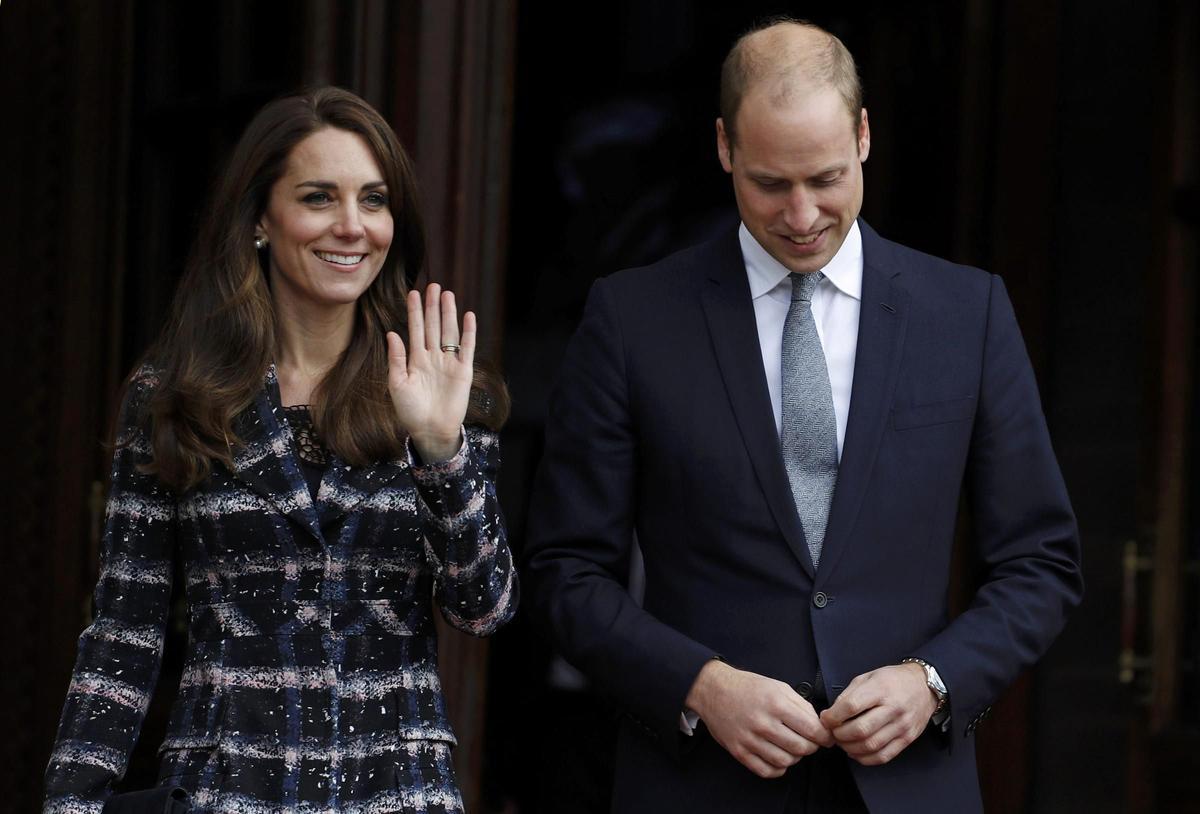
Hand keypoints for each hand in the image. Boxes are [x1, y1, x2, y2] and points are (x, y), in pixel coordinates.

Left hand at [387, 283, 475, 461]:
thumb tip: (392, 333)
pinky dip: (468, 332)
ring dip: (449, 314)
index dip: (414, 312)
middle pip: (433, 326)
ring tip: (448, 294)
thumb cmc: (410, 411)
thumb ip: (396, 359)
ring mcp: (448, 363)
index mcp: (415, 359)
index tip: (412, 292)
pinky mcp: (463, 371)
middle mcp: (432, 357)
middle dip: (432, 306)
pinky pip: (466, 348)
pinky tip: (468, 316)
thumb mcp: (397, 384)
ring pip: (449, 332)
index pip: (415, 329)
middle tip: (433, 285)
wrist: (431, 430)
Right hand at [685, 660, 833, 778]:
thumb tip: (817, 724)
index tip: (826, 738)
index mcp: (776, 704)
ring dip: (794, 757)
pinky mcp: (739, 752)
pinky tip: (778, 757)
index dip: (824, 737)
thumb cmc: (746, 687)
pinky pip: (766, 771)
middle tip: (809, 742)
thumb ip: (801, 705)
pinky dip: (778, 768)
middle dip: (811, 747)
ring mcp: (750, 739)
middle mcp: (763, 723)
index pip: (811, 729)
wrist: (714, 690)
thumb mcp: (778, 686)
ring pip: (785, 761)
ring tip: (792, 748)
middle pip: (801, 748)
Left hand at [819, 663, 934, 765]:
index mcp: (880, 689)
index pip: (851, 706)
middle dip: (840, 735)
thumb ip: (849, 695)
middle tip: (832, 732)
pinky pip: (884, 756)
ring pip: (871, 745)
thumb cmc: (892, 680)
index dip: (833, 716)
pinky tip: (856, 752)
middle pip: (860, 729)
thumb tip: (831, 714)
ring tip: (843, 742)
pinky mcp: (907, 739)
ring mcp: (902, 726)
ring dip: (850, 748)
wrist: (923, 686)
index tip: (826, 719)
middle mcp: (893, 709)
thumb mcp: (868, 677)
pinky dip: (866, 759)